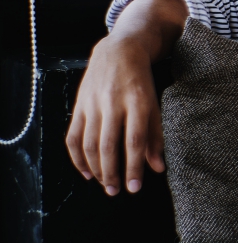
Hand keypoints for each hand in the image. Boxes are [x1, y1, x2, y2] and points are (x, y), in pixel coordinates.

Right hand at [66, 0, 187, 194]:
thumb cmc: (142, 80)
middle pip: (109, 145)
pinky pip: (73, 136)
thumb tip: (158, 168)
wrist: (119, 50)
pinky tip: (86, 172)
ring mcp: (93, 104)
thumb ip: (156, 135)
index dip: (134, 166)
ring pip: (90, 143)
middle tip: (116, 192)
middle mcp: (114, 103)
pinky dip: (77, 158)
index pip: (135, 140)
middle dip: (112, 172)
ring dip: (96, 168)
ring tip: (105, 185)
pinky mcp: (79, 105)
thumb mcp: (155, 103)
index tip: (135, 187)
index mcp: (138, 101)